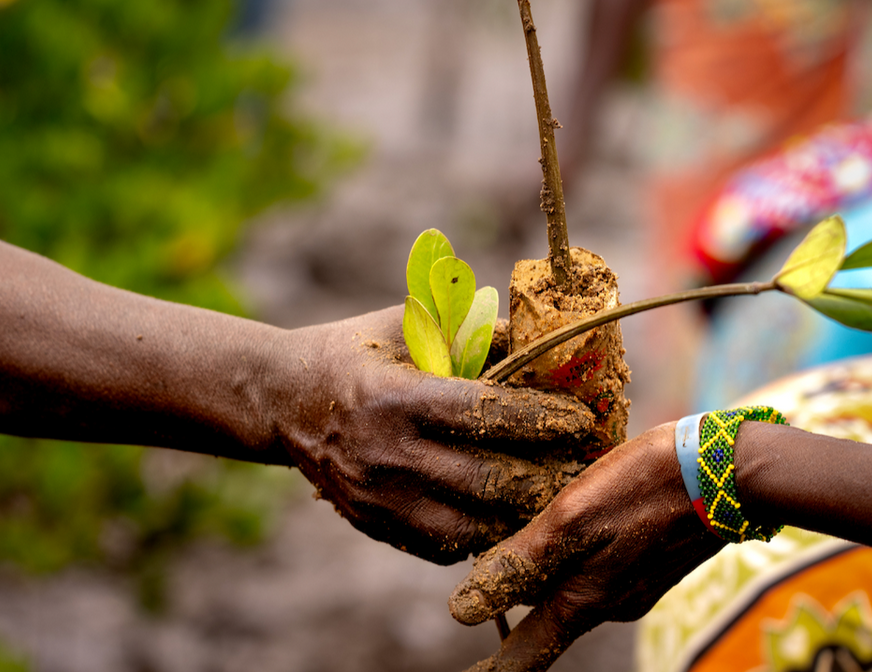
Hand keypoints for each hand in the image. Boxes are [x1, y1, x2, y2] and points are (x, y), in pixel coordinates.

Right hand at [273, 306, 600, 563]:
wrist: (284, 400)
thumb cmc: (354, 351)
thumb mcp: (406, 326)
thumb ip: (471, 333)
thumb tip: (540, 341)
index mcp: (395, 396)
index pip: (484, 412)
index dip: (541, 417)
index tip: (582, 418)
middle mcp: (386, 454)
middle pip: (487, 480)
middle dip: (547, 474)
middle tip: (587, 463)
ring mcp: (379, 499)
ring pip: (472, 525)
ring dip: (523, 512)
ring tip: (561, 491)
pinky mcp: (375, 526)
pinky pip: (444, 545)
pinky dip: (484, 532)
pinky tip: (512, 512)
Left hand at [448, 422, 722, 669]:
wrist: (725, 472)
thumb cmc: (644, 488)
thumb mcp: (573, 519)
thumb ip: (522, 564)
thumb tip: (463, 612)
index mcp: (583, 600)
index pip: (526, 653)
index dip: (496, 665)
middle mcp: (608, 602)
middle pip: (546, 613)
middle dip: (515, 602)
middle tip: (483, 571)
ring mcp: (633, 582)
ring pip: (572, 581)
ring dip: (547, 566)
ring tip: (519, 529)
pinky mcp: (649, 557)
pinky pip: (599, 560)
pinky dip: (577, 544)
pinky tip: (573, 509)